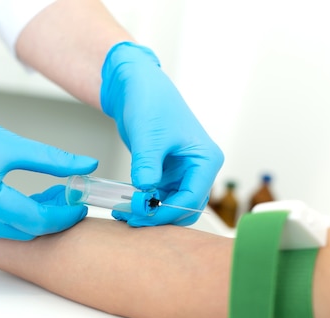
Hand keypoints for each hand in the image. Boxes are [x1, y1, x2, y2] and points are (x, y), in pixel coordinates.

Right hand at [0, 73, 97, 238]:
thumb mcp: (9, 144)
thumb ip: (52, 160)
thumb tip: (87, 166)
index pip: (39, 220)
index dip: (65, 214)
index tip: (81, 203)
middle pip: (26, 231)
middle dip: (51, 217)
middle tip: (68, 197)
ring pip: (9, 233)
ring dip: (31, 219)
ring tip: (48, 195)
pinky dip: (8, 220)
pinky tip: (19, 201)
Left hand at [101, 42, 223, 226]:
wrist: (137, 86)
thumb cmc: (151, 101)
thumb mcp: (149, 134)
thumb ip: (148, 163)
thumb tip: (145, 190)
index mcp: (206, 159)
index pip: (192, 197)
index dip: (168, 211)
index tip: (142, 216)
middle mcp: (199, 169)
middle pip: (186, 207)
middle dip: (161, 216)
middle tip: (132, 219)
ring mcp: (183, 173)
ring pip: (172, 205)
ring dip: (151, 213)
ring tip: (123, 214)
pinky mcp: (168, 174)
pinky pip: (159, 197)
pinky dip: (145, 204)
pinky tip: (125, 206)